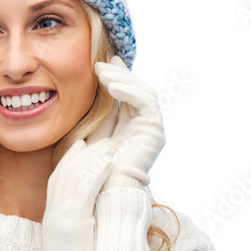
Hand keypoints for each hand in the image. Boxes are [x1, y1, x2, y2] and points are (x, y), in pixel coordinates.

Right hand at [37, 138, 116, 250]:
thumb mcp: (75, 239)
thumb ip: (80, 220)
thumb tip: (95, 209)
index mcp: (53, 215)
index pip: (58, 177)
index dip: (70, 159)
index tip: (82, 144)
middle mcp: (54, 211)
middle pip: (64, 171)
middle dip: (82, 152)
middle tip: (99, 138)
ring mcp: (61, 216)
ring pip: (74, 176)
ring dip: (93, 158)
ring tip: (109, 145)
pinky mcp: (72, 222)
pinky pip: (84, 189)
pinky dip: (96, 172)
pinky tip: (109, 162)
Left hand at [93, 55, 165, 189]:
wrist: (105, 188)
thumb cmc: (96, 163)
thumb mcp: (95, 128)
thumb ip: (100, 110)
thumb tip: (96, 92)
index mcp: (132, 123)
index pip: (129, 92)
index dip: (119, 75)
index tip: (105, 62)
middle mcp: (145, 123)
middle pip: (137, 89)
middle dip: (119, 74)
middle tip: (99, 64)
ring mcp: (153, 127)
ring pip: (143, 92)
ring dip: (122, 79)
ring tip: (101, 73)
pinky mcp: (155, 131)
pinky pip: (146, 103)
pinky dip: (130, 92)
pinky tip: (111, 86)